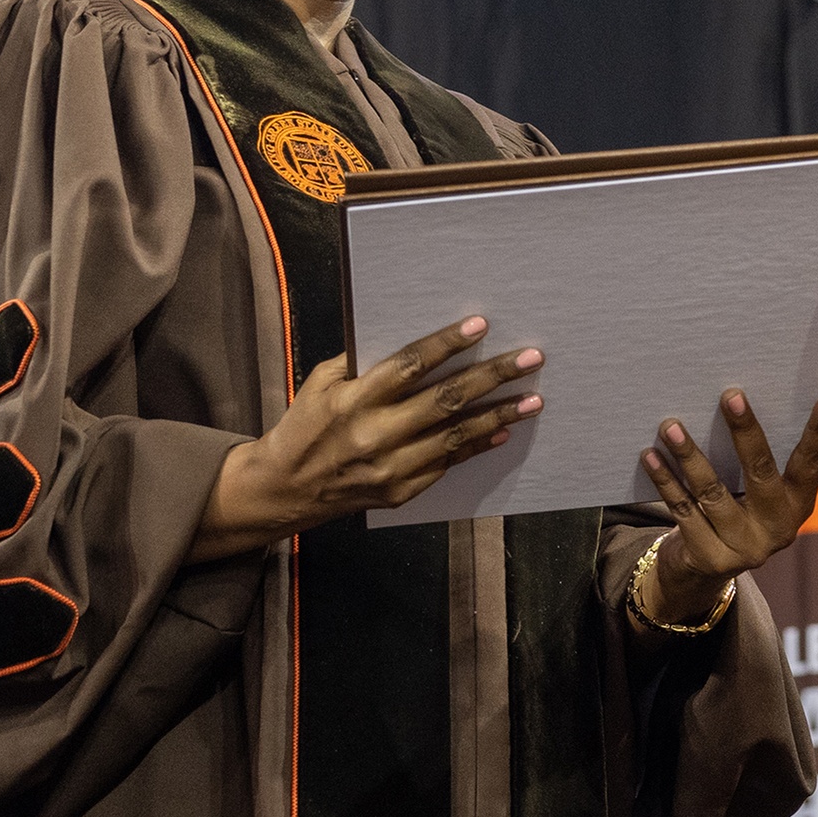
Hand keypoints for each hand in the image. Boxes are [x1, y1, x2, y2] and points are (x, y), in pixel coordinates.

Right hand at [192, 316, 544, 560]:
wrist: (284, 488)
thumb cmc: (305, 425)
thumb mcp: (321, 382)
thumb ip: (362, 362)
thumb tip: (413, 339)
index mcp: (353, 399)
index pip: (409, 364)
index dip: (447, 343)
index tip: (480, 324)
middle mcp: (374, 433)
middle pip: (444, 400)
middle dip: (491, 376)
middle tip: (530, 358)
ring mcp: (390, 467)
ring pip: (455, 436)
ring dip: (498, 415)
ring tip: (533, 398)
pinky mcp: (400, 491)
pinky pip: (447, 464)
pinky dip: (478, 446)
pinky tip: (504, 430)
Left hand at [638, 389, 817, 622]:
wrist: (704, 570)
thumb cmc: (734, 511)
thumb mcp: (756, 495)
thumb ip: (757, 463)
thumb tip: (738, 401)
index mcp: (797, 507)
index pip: (810, 465)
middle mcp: (777, 530)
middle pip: (761, 472)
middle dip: (745, 431)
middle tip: (731, 395)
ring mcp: (744, 548)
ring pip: (713, 493)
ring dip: (690, 455)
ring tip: (671, 426)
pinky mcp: (709, 557)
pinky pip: (683, 510)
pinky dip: (665, 481)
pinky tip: (649, 456)